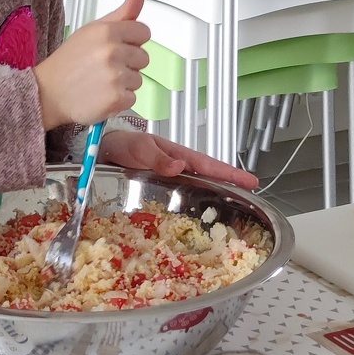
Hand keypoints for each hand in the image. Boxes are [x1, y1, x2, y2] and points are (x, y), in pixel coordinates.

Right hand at [35, 0, 149, 129]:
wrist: (47, 93)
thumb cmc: (68, 62)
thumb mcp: (91, 31)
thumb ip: (121, 15)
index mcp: (107, 31)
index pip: (143, 32)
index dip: (132, 42)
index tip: (118, 48)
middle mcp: (112, 51)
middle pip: (143, 57)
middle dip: (128, 64)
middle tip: (104, 67)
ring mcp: (115, 76)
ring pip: (138, 79)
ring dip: (123, 83)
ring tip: (100, 82)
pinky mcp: (116, 98)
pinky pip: (132, 98)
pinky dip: (119, 100)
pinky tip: (101, 95)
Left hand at [100, 126, 260, 190]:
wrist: (102, 151)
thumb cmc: (121, 145)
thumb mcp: (139, 148)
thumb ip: (157, 157)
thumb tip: (179, 166)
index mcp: (177, 154)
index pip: (208, 165)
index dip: (229, 173)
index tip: (249, 180)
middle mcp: (177, 165)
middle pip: (209, 174)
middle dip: (230, 182)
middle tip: (252, 191)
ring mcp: (171, 177)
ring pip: (199, 184)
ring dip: (217, 190)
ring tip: (235, 201)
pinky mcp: (161, 186)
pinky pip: (184, 192)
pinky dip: (197, 198)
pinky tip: (202, 208)